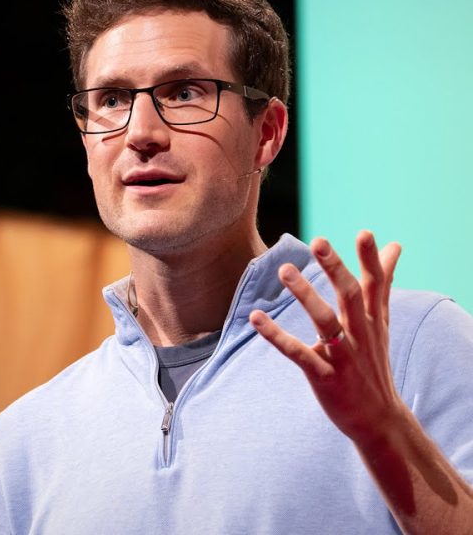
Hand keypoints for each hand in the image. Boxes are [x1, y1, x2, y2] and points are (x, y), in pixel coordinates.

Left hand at [249, 231, 405, 443]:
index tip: (364, 233)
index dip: (370, 260)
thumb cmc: (374, 362)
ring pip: (325, 322)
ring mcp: (343, 356)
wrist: (378, 418)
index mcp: (372, 320)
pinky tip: (256, 318)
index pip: (375, 284)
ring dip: (305, 296)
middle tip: (319, 241)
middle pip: (351, 296)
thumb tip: (395, 245)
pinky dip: (276, 336)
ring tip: (284, 270)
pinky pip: (298, 353)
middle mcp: (360, 334)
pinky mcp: (324, 376)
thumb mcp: (381, 321)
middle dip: (336, 269)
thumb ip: (383, 283)